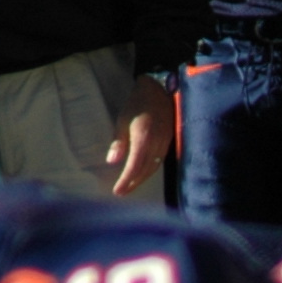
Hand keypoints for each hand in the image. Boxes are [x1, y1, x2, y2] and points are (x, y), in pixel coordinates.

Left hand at [107, 76, 173, 195]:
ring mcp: (165, 144)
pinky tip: (142, 173)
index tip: (117, 191)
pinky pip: (159, 161)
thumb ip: (119, 142)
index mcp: (143, 138)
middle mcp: (156, 144)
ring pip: (154, 168)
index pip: (135, 166)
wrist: (160, 90)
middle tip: (122, 192)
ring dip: (142, 179)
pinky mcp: (168, 142)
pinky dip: (150, 170)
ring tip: (131, 186)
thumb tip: (113, 161)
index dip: (126, 181)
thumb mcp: (123, 119)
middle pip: (146, 171)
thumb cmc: (137, 103)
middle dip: (133, 184)